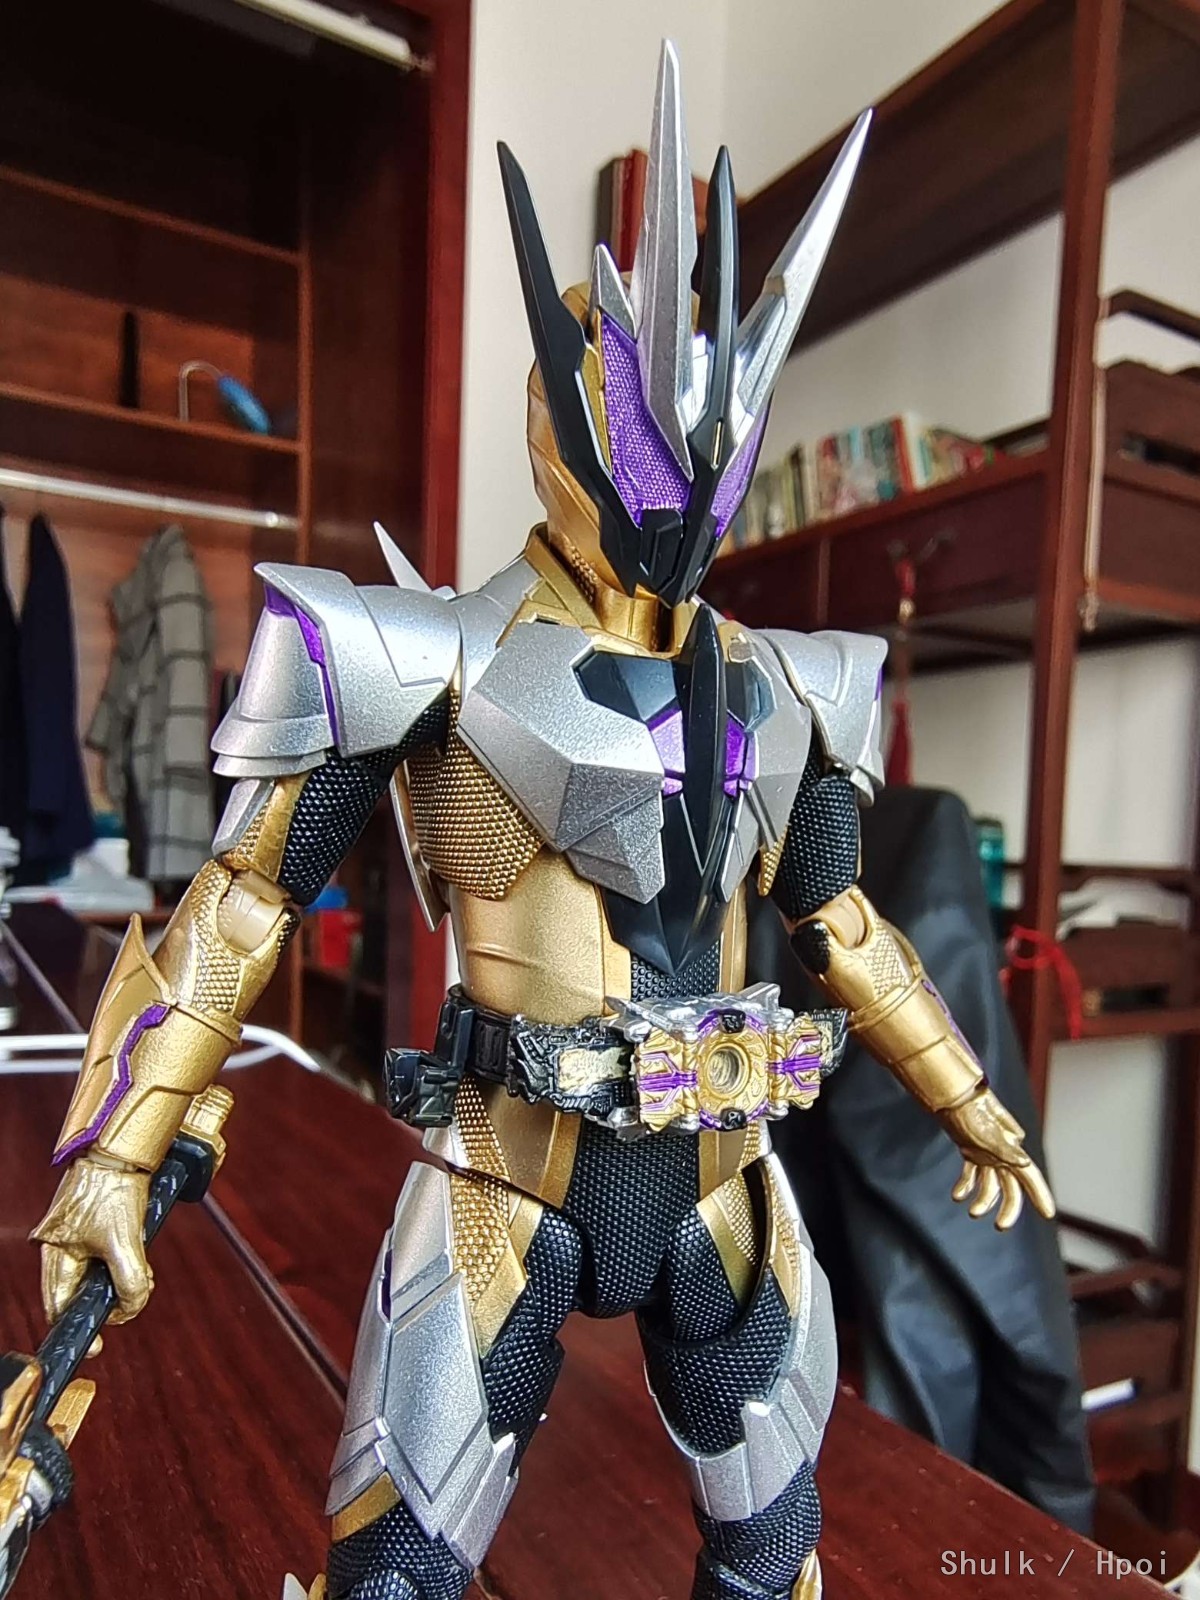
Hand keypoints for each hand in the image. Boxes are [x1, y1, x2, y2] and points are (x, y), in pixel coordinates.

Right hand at [31, 1158, 152, 1328]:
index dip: (79, 1325)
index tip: (97, 1345)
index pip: (58, 1304)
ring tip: (142, 1275)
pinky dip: (125, 1260)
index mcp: (55, 1252)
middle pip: (81, 1290)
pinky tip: (140, 1256)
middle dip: (110, 1299)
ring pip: (99, 1272)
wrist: (122, 1146)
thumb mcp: (125, 1242)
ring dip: (123, 1278)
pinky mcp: (95, 1222)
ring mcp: (78, 1233)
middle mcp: (61, 1245)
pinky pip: (108, 1254)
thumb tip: (132, 1309)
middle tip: (132, 1299)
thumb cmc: (115, 1187)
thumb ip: (129, 1282)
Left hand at [940, 1087, 1054, 1230]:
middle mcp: (1002, 1155)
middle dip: (1008, 1209)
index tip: (1048, 1215)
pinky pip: (972, 1175)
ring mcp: (987, 1154)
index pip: (1030, 1177)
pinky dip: (965, 1186)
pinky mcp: (971, 1150)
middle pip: (1011, 1187)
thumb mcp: (989, 1132)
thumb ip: (1005, 1149)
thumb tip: (1024, 1163)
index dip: (1040, 1195)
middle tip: (1001, 1227)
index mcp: (1012, 1151)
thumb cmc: (971, 1111)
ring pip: (990, 1185)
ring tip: (972, 1212)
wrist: (951, 1096)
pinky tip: (957, 1196)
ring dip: (983, 1201)